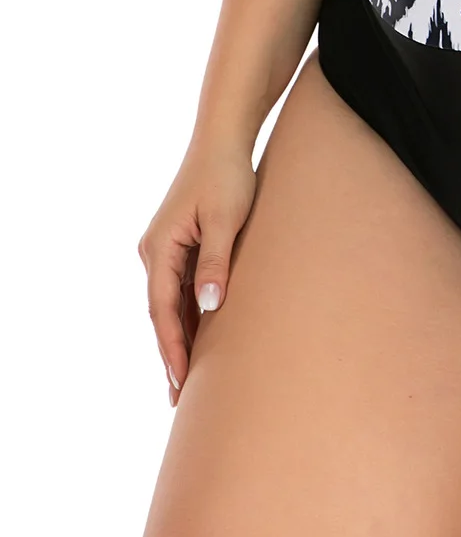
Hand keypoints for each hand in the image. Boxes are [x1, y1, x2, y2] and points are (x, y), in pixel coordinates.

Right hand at [136, 138, 256, 406]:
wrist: (224, 137)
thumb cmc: (228, 175)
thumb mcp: (227, 220)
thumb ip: (216, 263)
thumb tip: (208, 308)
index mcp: (160, 247)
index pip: (162, 309)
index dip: (171, 347)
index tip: (180, 381)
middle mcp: (155, 250)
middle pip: (160, 312)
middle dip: (170, 352)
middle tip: (179, 399)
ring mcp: (166, 247)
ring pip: (169, 303)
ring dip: (177, 336)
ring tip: (187, 379)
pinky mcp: (181, 243)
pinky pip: (179, 288)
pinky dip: (186, 314)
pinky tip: (199, 336)